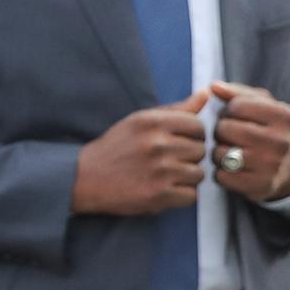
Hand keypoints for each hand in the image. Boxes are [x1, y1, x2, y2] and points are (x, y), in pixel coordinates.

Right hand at [72, 90, 209, 215]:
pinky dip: (181, 195)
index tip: (177, 143)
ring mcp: (159, 171)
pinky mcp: (158, 195)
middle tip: (168, 162)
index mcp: (153, 122)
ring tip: (166, 176)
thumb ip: (175, 109)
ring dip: (186, 178)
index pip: (198, 126)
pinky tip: (164, 190)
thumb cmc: (114, 148)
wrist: (83, 178)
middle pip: (200, 150)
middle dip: (189, 157)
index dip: (192, 136)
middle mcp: (157, 145)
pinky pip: (191, 195)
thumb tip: (206, 94)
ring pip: (199, 173)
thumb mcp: (139, 121)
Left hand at [209, 81, 289, 201]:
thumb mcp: (260, 106)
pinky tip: (230, 169)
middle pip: (226, 129)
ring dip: (217, 153)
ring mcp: (272, 166)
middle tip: (225, 136)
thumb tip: (213, 86)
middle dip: (219, 131)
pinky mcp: (260, 186)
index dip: (227, 111)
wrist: (285, 169)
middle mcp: (282, 141)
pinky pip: (222, 176)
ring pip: (221, 153)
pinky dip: (219, 172)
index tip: (234, 117)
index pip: (237, 106)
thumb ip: (236, 93)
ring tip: (228, 152)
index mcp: (285, 116)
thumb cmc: (265, 130)